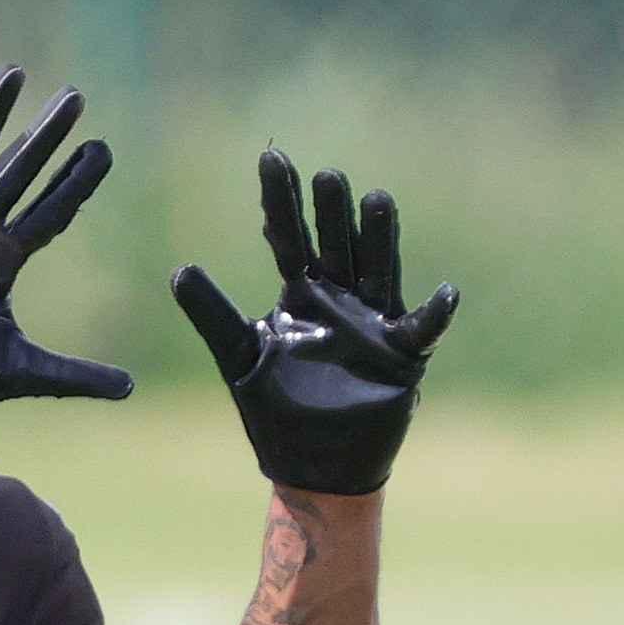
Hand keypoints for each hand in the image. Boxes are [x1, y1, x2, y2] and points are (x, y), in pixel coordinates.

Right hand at [0, 66, 132, 426]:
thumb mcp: (22, 371)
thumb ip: (76, 375)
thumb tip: (131, 389)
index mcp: (4, 258)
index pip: (50, 211)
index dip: (75, 181)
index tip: (104, 149)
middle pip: (20, 172)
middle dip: (47, 136)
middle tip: (76, 97)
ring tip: (16, 74)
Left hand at [172, 150, 457, 495]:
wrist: (312, 466)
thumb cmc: (277, 411)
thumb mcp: (240, 359)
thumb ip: (214, 316)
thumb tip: (178, 270)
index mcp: (300, 294)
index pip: (289, 237)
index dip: (281, 200)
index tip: (271, 158)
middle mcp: (339, 298)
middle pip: (336, 245)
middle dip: (330, 213)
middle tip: (324, 176)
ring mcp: (372, 323)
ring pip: (377, 270)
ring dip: (378, 239)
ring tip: (375, 200)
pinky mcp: (400, 356)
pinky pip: (420, 330)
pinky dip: (434, 314)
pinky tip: (444, 293)